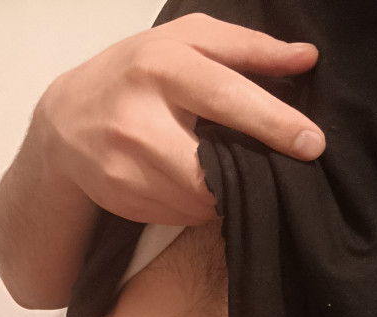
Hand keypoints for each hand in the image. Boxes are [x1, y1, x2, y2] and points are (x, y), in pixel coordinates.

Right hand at [32, 13, 324, 225]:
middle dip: (247, 174)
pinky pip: (180, 214)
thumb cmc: (134, 73)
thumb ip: (246, 47)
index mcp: (159, 67)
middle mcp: (136, 118)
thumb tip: (306, 58)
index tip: (311, 143)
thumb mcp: (185, 41)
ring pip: (198, 198)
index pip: (224, 96)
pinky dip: (197, 204)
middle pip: (209, 166)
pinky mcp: (121, 197)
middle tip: (272, 171)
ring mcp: (124, 164)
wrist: (65, 121)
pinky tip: (190, 182)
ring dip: (222, 192)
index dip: (272, 122)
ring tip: (222, 169)